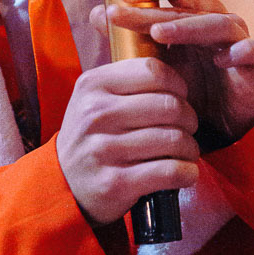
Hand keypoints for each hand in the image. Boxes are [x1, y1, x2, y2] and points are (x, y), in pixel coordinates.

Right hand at [56, 58, 199, 224]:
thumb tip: (177, 78)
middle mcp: (96, 114)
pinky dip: (187, 172)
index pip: (154, 72)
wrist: (63, 182)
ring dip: (190, 148)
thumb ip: (128, 81)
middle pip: (169, 106)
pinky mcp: (115, 183)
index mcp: (93, 85)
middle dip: (189, 118)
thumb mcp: (95, 97)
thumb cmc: (92, 135)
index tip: (180, 98)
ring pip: (174, 139)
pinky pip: (169, 171)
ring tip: (187, 151)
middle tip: (188, 128)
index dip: (177, 85)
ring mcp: (104, 149)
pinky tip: (186, 172)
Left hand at [91, 0, 253, 144]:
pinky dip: (246, 50)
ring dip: (191, 26)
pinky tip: (224, 58)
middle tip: (125, 9)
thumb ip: (129, 37)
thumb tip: (96, 12)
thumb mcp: (155, 61)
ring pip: (221, 23)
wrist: (223, 122)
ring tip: (160, 34)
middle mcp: (216, 21)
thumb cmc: (190, 83)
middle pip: (189, 4)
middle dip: (155, 7)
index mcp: (192, 15)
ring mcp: (240, 41)